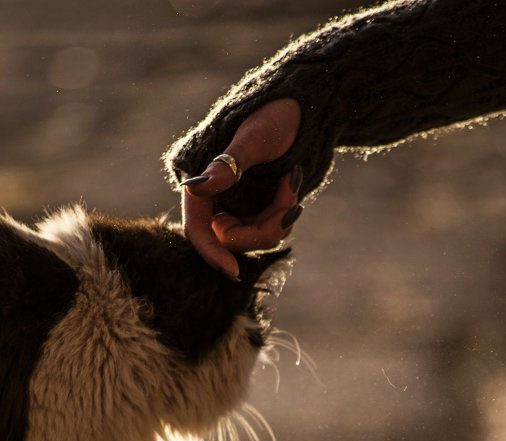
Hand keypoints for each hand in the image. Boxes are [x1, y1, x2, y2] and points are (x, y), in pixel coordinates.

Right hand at [181, 98, 302, 275]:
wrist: (308, 104)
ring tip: (295, 181)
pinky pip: (269, 227)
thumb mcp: (255, 138)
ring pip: (253, 236)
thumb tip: (197, 190)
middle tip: (293, 202)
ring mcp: (236, 203)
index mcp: (203, 179)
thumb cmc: (278, 112)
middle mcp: (215, 196)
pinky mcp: (256, 205)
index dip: (212, 252)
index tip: (234, 272)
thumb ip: (228, 166)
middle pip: (230, 239)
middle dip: (264, 228)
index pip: (198, 228)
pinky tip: (293, 184)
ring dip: (278, 219)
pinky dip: (284, 213)